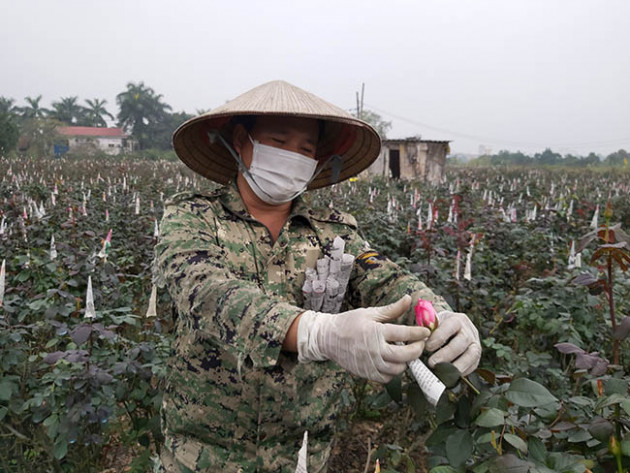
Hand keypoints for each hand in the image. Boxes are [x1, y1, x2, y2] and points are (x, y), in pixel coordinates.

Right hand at [298, 295, 430, 382]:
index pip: (405, 334)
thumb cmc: (349, 322)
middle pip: (405, 355)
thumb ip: (392, 309)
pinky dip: (394, 372)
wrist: (328, 338)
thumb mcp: (370, 312)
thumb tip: (409, 299)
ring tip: (407, 353)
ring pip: (398, 369)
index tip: (426, 331)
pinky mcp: (366, 373)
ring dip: (406, 361)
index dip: (419, 333)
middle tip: (420, 344)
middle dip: (418, 349)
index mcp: (376, 332)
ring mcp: (370, 363)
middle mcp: (375, 350)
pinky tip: (394, 362)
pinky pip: (387, 378)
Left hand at [425, 311, 480, 375]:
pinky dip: (463, 371)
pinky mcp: (476, 355)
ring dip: (457, 366)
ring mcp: (475, 343)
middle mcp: (469, 330)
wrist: (452, 327)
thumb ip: (425, 330)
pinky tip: (451, 376)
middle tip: (432, 363)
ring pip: (472, 354)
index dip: (439, 337)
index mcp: (457, 319)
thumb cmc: (439, 326)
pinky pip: (473, 364)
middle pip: (461, 342)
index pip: (450, 327)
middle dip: (446, 354)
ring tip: (443, 373)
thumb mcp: (432, 323)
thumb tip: (416, 341)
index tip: (427, 347)